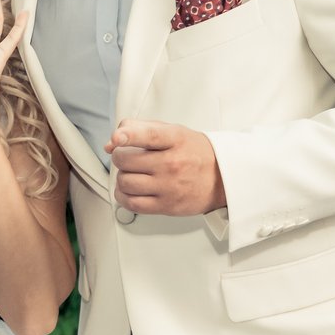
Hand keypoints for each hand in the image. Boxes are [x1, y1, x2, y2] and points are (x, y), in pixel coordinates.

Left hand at [106, 119, 225, 216]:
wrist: (222, 178)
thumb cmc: (194, 153)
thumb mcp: (173, 131)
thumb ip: (139, 129)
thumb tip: (111, 143)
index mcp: (175, 139)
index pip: (149, 135)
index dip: (128, 135)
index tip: (117, 137)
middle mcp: (172, 163)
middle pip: (126, 160)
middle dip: (120, 158)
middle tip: (127, 158)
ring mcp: (169, 186)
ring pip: (125, 182)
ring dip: (121, 177)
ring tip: (131, 173)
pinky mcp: (167, 206)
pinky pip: (132, 203)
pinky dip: (123, 196)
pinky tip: (128, 190)